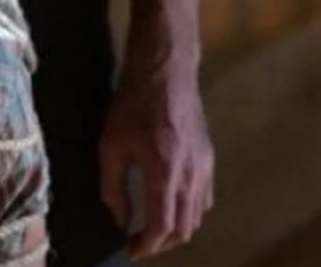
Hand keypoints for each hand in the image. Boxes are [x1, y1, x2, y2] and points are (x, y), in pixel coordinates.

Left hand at [99, 0, 213, 260]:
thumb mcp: (110, 145)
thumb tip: (118, 217)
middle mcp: (191, 175)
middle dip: (162, 243)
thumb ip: (112, 186)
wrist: (165, 72)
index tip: (130, 250)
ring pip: (198, 216)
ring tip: (152, 229)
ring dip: (177, 229)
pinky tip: (171, 206)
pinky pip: (205, 198)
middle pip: (185, 228)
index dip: (147, 245)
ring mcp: (205, 167)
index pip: (162, 226)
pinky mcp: (209, 158)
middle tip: (139, 243)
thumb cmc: (131, 105)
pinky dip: (190, 211)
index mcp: (164, 172)